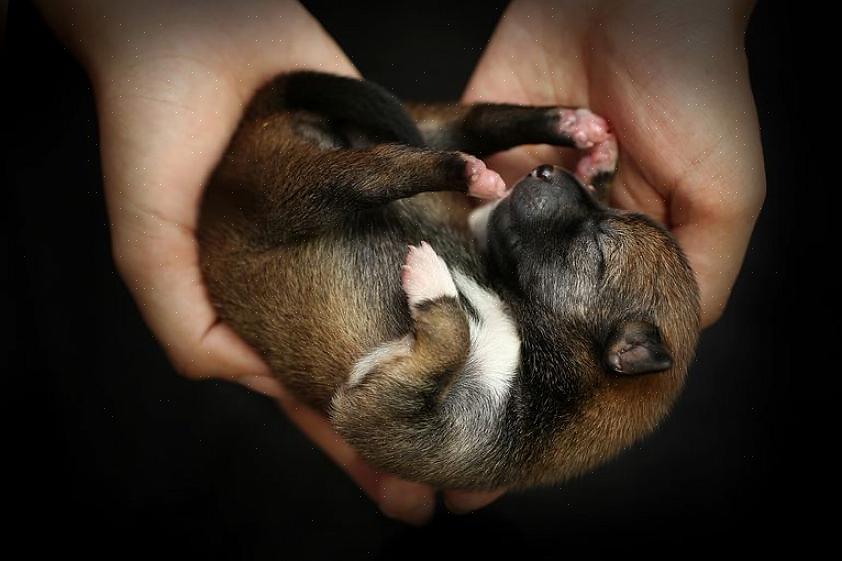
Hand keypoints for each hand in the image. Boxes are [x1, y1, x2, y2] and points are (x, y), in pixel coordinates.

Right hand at [37, 0, 497, 524]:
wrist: (190, 30)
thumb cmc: (155, 134)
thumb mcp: (148, 246)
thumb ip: (189, 326)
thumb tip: (260, 383)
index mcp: (265, 302)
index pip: (318, 391)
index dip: (354, 447)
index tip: (405, 497)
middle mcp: (317, 272)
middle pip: (380, 360)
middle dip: (421, 420)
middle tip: (467, 483)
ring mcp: (356, 225)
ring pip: (417, 298)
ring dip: (459, 346)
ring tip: (505, 400)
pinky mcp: (388, 169)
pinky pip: (438, 216)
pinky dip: (471, 245)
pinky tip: (507, 288)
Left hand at [463, 0, 765, 326]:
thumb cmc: (699, 94)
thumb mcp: (725, 195)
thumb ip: (703, 269)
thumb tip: (664, 341)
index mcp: (621, 228)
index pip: (590, 291)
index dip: (579, 311)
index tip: (566, 327)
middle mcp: (570, 208)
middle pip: (532, 267)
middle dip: (530, 274)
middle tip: (524, 282)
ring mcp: (526, 173)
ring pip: (489, 230)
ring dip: (502, 227)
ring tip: (519, 214)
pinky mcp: (488, 136)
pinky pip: (461, 177)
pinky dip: (468, 183)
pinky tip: (489, 184)